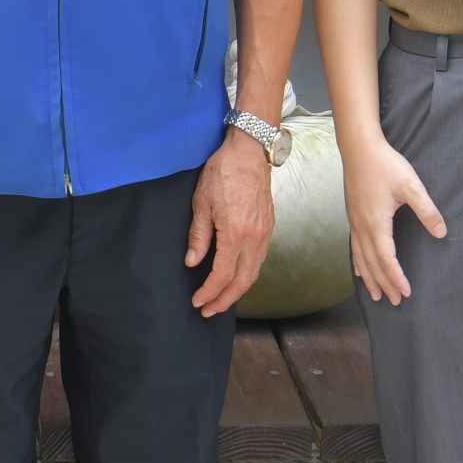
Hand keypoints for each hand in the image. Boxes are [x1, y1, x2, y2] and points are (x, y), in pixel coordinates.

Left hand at [185, 127, 274, 314]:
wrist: (249, 152)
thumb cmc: (223, 172)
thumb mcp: (201, 203)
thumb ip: (199, 236)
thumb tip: (193, 262)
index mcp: (235, 233)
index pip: (222, 275)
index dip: (209, 292)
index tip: (198, 301)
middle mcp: (254, 238)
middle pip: (242, 281)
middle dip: (225, 300)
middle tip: (209, 310)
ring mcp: (265, 233)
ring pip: (254, 273)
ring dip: (237, 290)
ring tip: (221, 299)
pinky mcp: (268, 227)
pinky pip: (259, 260)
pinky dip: (247, 274)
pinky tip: (235, 276)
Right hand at [339, 128, 446, 305]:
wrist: (359, 147)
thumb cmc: (386, 164)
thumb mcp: (412, 186)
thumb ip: (427, 211)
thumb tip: (442, 233)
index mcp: (376, 223)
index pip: (386, 259)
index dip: (396, 278)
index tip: (406, 293)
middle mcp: (362, 227)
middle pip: (372, 264)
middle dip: (383, 284)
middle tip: (394, 302)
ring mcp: (354, 221)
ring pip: (360, 258)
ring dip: (369, 278)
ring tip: (375, 295)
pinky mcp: (353, 215)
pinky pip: (354, 247)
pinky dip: (358, 262)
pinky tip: (360, 269)